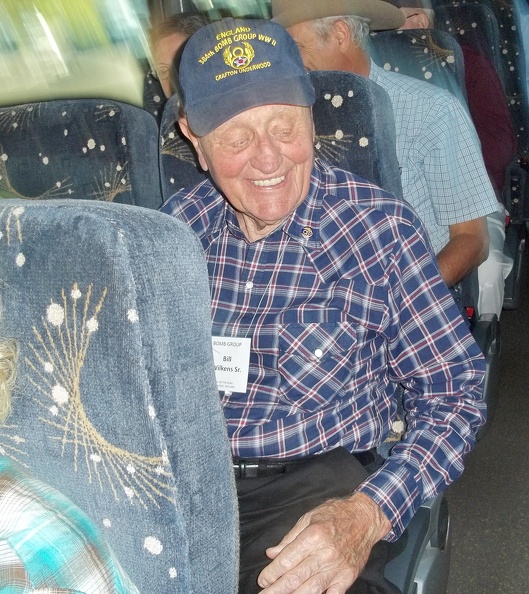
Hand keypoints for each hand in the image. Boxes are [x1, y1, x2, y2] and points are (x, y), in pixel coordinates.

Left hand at [257, 492, 390, 593]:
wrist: (365, 518)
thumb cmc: (335, 514)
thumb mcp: (309, 517)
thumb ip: (289, 538)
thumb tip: (271, 553)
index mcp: (313, 536)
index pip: (287, 559)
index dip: (272, 572)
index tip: (263, 580)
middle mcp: (325, 554)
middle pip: (296, 577)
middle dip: (277, 589)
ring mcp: (337, 568)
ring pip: (311, 589)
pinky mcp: (347, 577)